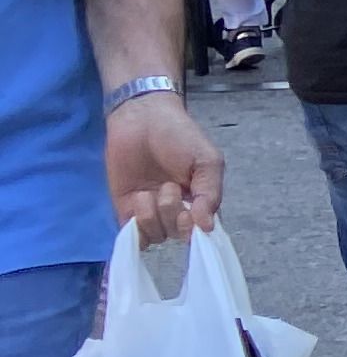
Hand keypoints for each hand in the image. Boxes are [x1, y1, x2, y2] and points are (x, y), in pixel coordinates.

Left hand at [107, 89, 223, 242]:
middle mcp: (177, 211)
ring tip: (148, 191)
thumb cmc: (180, 136)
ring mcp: (150, 212)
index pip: (202, 232)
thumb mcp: (207, 161)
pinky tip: (138, 200)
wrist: (141, 119)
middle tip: (168, 186)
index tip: (190, 213)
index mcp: (201, 202)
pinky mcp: (125, 209)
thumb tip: (207, 228)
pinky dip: (135, 226)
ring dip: (152, 215)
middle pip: (176, 234)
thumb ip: (210, 194)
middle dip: (172, 213)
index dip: (194, 230)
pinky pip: (132, 235)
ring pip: (155, 236)